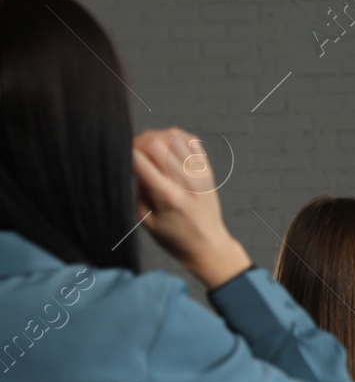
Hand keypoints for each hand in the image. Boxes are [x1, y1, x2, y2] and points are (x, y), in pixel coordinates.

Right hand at [132, 129, 251, 289]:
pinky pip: (191, 140)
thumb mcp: (146, 219)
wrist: (208, 244)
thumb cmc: (173, 236)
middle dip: (138, 142)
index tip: (120, 155)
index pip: (140, 159)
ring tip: (150, 149)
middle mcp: (184, 181)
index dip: (125, 152)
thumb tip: (131, 161)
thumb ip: (138, 189)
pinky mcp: (207, 169)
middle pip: (155, 142)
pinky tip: (168, 148)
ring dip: (156, 137)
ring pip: (173, 136)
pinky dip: (176, 138)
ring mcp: (198, 173)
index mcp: (166, 196)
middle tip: (133, 151)